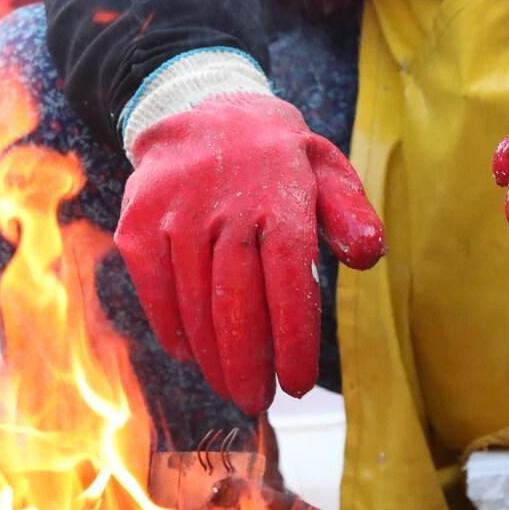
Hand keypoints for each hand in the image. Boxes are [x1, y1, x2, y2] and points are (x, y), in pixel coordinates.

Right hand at [116, 93, 384, 414]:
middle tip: (257, 400)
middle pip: (237, 301)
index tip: (295, 383)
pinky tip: (190, 353)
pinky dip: (171, 327)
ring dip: (212, 355)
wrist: (197, 109)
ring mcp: (176, 214)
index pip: (290, 281)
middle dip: (247, 362)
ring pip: (194, 303)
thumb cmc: (273, 159)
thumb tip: (369, 255)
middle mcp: (226, 206)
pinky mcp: (139, 222)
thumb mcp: (324, 169)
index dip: (292, 338)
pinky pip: (155, 288)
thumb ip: (350, 213)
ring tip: (228, 386)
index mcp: (282, 197)